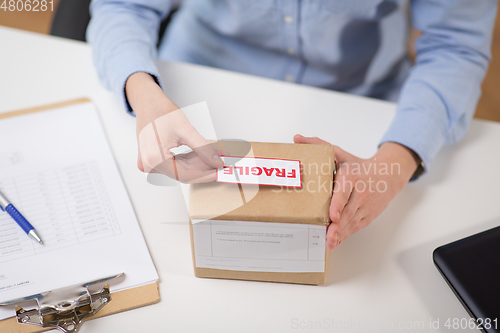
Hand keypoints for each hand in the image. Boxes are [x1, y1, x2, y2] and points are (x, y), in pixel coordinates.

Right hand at [126, 72, 222, 182]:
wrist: (148, 103)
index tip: (220, 172)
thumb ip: (203, 148)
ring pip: (181, 170)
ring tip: (214, 157)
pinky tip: (202, 155)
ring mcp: (150, 164)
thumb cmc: (160, 111)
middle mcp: (149, 165)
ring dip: (198, 164)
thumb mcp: (186, 130)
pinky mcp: (153, 160)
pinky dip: (189, 161)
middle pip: (183, 173)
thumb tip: (217, 162)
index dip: (206, 174)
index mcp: (154, 159)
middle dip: (204, 168)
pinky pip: (175, 165)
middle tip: (221, 163)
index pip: (185, 175)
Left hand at [293, 134, 419, 249]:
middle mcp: (360, 193)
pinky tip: (335, 241)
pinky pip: (355, 227)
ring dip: (340, 233)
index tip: (332, 215)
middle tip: (327, 235)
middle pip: (347, 211)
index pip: (344, 192)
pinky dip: (345, 235)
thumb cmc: (357, 166)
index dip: (337, 204)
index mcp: (351, 177)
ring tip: (329, 242)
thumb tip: (297, 139)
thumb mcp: (339, 153)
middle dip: (337, 225)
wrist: (387, 175)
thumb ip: (318, 145)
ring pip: (351, 222)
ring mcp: (365, 206)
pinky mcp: (367, 216)